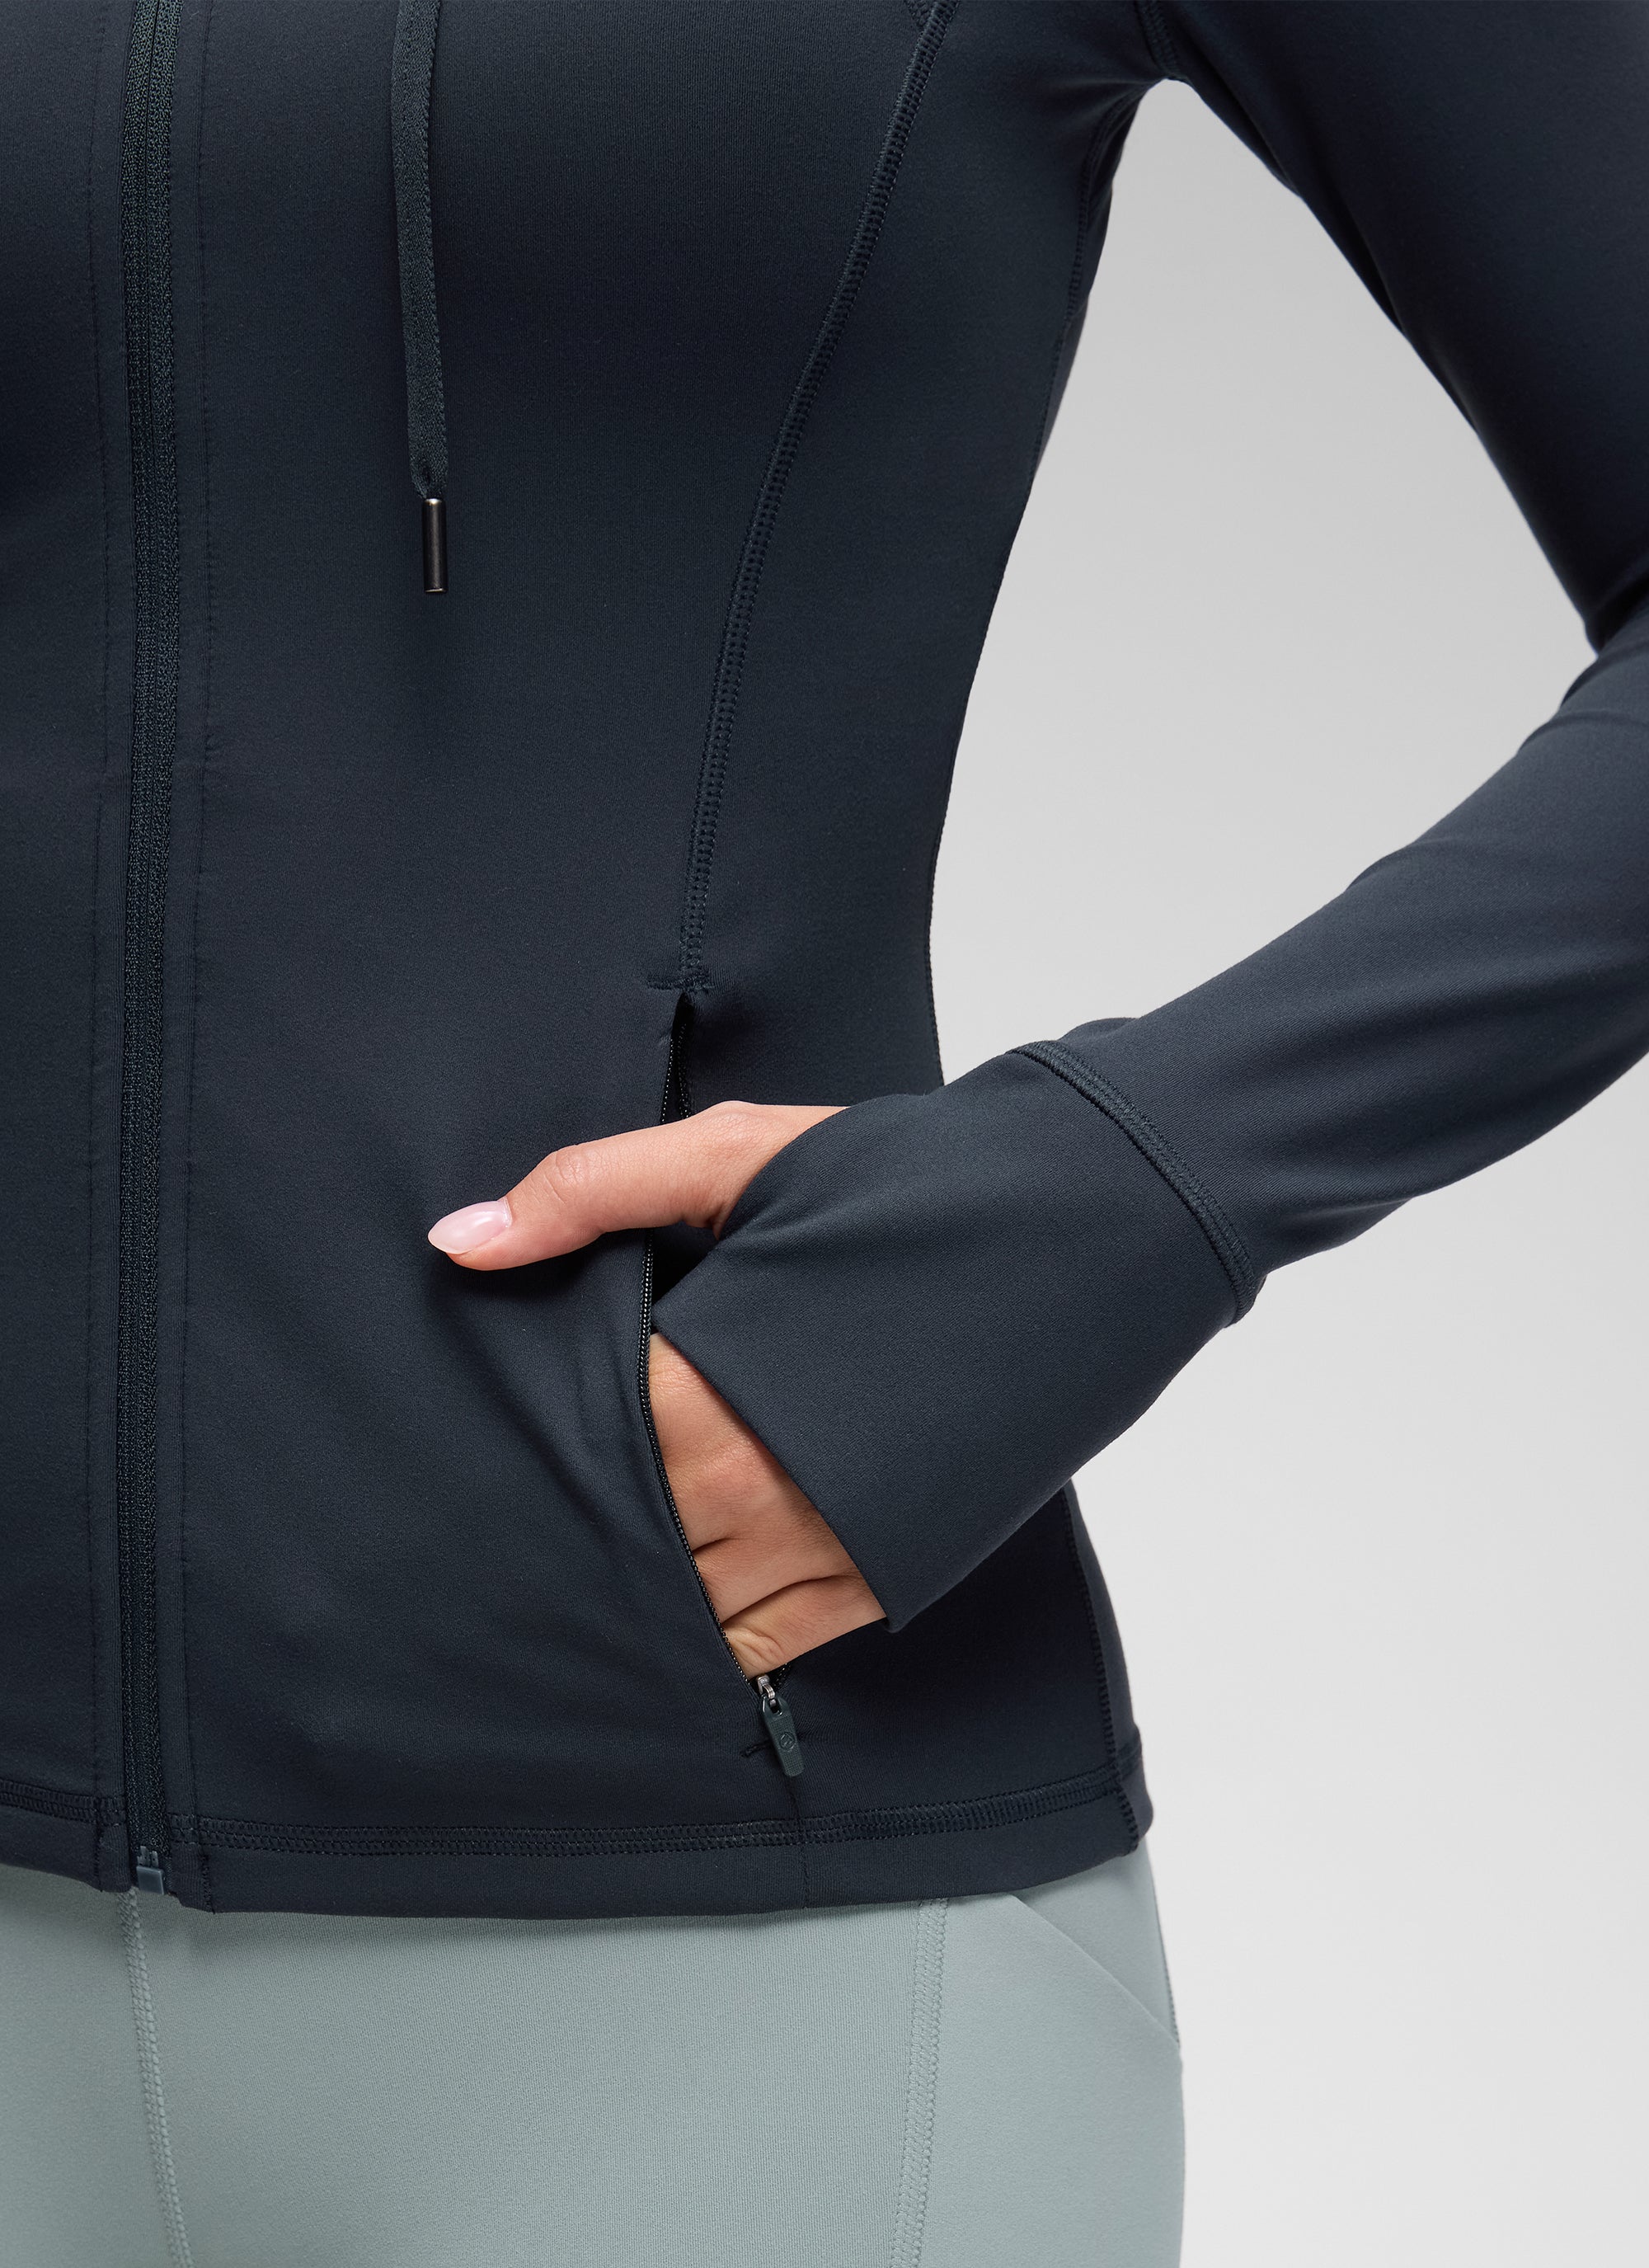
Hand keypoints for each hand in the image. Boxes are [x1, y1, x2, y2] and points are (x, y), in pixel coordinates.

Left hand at [427, 1101, 886, 1673]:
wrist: (1073, 1232)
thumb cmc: (901, 1184)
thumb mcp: (735, 1156)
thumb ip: (589, 1192)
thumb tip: (458, 1243)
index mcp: (710, 1393)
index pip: (571, 1462)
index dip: (520, 1455)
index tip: (480, 1445)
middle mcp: (763, 1491)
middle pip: (616, 1549)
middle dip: (566, 1528)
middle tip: (496, 1523)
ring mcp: (828, 1549)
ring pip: (682, 1613)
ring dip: (632, 1588)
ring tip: (577, 1557)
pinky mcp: (880, 1578)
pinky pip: (764, 1648)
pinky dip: (709, 1635)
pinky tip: (673, 1597)